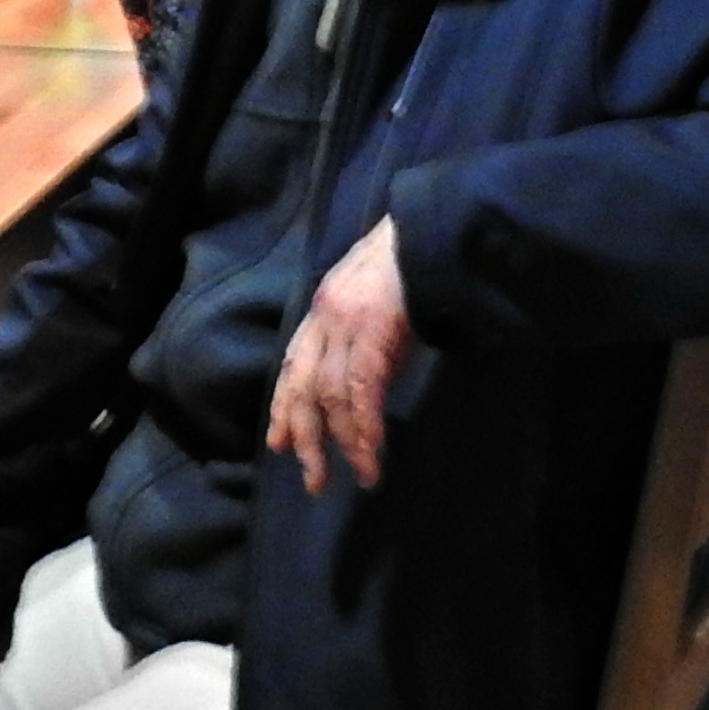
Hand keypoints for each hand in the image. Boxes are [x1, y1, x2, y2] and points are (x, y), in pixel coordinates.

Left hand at [268, 216, 413, 493]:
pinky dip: (365, 426)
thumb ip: (362, 336)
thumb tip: (365, 385)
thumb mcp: (373, 299)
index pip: (293, 365)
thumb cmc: (409, 261)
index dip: (283, 406)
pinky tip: (371, 452)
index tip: (279, 442)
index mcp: (323, 308)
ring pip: (332, 396)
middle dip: (306, 437)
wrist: (430, 229)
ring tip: (359, 475)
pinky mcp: (372, 331)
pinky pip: (362, 391)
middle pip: (304, 387)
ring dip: (345, 442)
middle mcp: (325, 318)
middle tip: (313, 479)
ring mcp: (346, 324)